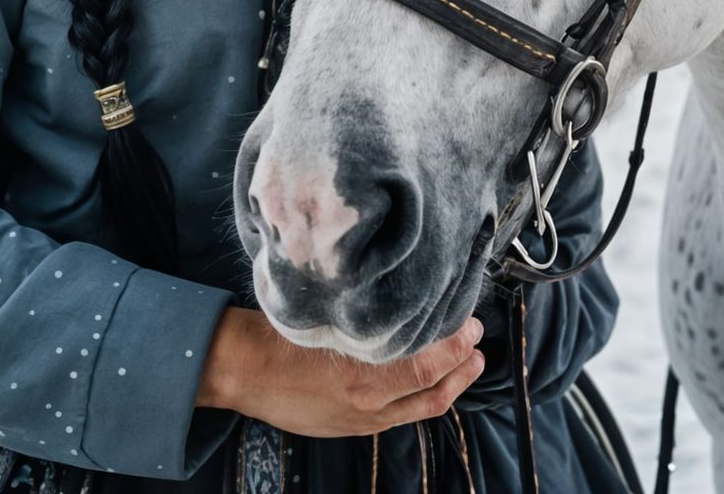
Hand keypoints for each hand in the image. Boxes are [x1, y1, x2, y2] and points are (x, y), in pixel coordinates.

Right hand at [196, 307, 484, 436]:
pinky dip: (424, 395)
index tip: (471, 321)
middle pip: (434, 389)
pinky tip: (428, 379)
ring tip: (468, 363)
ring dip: (450, 384)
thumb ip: (366, 317)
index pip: (428, 362)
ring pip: (423, 407)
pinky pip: (401, 414)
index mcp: (364, 374)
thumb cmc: (280, 333)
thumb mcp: (326, 318)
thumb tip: (403, 297)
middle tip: (477, 339)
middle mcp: (370, 402)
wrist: (245, 370)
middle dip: (463, 365)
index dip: (456, 344)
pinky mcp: (353, 426)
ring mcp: (363, 418)